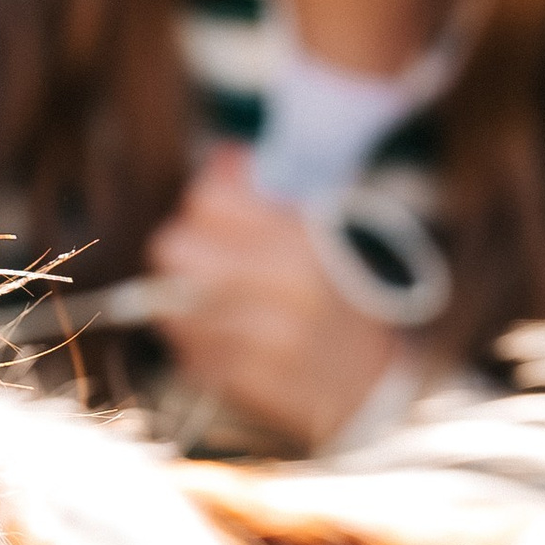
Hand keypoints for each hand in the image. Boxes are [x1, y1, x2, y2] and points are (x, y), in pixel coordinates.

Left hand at [144, 148, 404, 449]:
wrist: (373, 389)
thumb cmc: (340, 304)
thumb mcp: (322, 238)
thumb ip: (269, 197)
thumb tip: (222, 156)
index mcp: (304, 240)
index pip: (209, 199)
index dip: (203, 205)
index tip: (214, 217)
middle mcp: (283, 286)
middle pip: (175, 248)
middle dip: (184, 253)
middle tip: (204, 264)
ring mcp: (263, 339)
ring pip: (171, 304)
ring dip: (183, 303)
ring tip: (213, 306)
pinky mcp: (245, 382)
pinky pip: (186, 351)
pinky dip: (196, 344)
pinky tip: (225, 342)